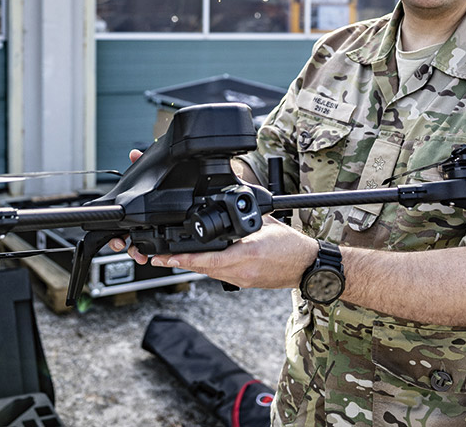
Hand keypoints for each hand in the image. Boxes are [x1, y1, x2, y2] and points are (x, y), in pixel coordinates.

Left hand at [111, 215, 316, 289]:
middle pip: (202, 268)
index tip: (166, 257)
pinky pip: (218, 276)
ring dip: (190, 265)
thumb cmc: (292, 245)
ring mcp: (241, 280)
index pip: (209, 259)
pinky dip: (205, 267)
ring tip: (170, 258)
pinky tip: (196, 261)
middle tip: (157, 257)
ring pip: (208, 273)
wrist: (308, 267)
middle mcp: (242, 271)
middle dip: (179, 262)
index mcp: (248, 254)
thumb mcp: (265, 220)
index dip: (185, 259)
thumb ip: (245, 204)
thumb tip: (234, 182)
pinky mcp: (243, 284)